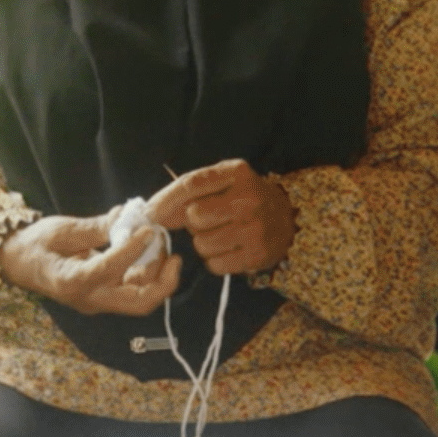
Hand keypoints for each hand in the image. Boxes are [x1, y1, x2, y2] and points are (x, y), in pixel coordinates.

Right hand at [0, 212, 179, 315]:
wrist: (18, 263)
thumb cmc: (35, 244)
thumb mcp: (62, 229)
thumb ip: (96, 227)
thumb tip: (126, 215)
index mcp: (71, 282)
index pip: (110, 269)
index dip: (133, 248)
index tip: (147, 229)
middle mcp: (89, 298)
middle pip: (138, 303)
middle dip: (163, 282)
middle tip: (175, 256)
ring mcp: (98, 300)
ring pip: (141, 298)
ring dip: (159, 275)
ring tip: (162, 245)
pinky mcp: (105, 296)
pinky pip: (134, 290)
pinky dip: (148, 273)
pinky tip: (151, 251)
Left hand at [147, 159, 294, 276]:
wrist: (286, 218)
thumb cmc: (243, 198)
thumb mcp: (222, 181)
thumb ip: (188, 190)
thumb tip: (151, 213)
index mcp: (237, 172)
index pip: (191, 184)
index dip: (166, 200)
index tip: (152, 213)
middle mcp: (250, 198)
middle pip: (194, 216)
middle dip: (194, 222)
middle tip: (209, 220)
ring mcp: (256, 228)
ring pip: (202, 244)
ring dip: (204, 242)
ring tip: (220, 235)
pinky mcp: (258, 255)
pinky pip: (215, 264)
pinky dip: (216, 260)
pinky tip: (229, 249)